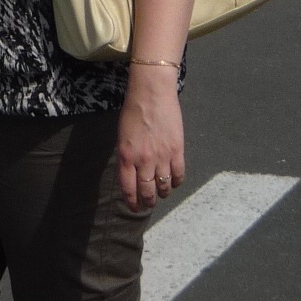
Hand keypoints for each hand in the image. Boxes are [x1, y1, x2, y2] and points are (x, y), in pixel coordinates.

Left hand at [117, 65, 184, 212]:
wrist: (152, 92)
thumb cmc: (133, 110)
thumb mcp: (122, 136)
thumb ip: (127, 156)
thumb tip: (132, 172)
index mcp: (126, 157)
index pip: (128, 188)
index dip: (132, 201)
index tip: (134, 207)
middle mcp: (143, 160)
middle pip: (146, 191)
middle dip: (147, 202)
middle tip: (148, 204)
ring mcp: (162, 156)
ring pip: (163, 185)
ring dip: (162, 193)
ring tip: (162, 194)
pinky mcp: (177, 149)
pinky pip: (178, 174)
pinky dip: (176, 182)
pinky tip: (174, 182)